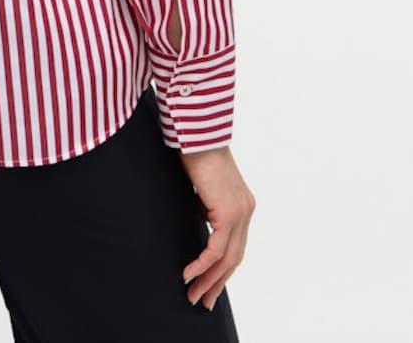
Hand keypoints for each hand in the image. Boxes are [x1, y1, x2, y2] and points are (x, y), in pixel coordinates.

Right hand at [179, 145, 254, 309]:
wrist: (199, 133)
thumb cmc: (197, 152)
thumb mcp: (205, 187)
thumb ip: (208, 205)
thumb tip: (203, 221)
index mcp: (242, 205)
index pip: (235, 246)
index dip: (223, 270)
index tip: (209, 285)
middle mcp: (246, 211)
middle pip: (234, 258)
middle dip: (217, 282)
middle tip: (201, 301)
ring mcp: (240, 212)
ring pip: (226, 258)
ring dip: (208, 280)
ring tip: (192, 295)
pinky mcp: (228, 212)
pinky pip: (215, 248)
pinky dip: (202, 265)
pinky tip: (188, 274)